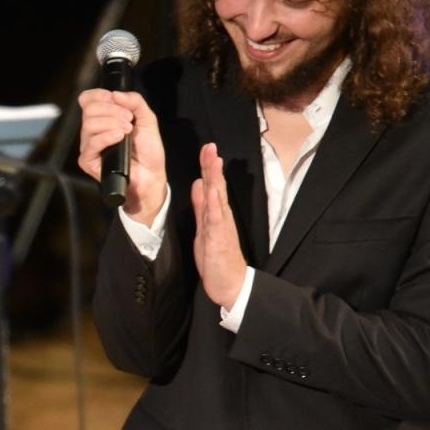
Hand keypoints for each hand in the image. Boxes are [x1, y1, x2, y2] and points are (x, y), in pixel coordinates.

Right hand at [77, 89, 166, 223]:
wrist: (151, 175)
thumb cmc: (147, 151)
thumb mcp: (147, 119)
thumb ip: (135, 102)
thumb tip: (116, 94)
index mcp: (103, 118)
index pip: (87, 99)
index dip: (100, 95)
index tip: (116, 100)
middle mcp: (93, 131)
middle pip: (89, 109)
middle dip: (112, 111)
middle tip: (129, 121)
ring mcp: (89, 146)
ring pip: (89, 125)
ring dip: (112, 124)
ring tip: (128, 131)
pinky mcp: (88, 161)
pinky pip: (92, 143)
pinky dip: (107, 137)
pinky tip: (119, 138)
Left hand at [190, 143, 246, 308]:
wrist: (230, 284)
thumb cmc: (217, 256)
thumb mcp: (204, 227)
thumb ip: (202, 205)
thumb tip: (199, 184)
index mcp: (216, 213)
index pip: (211, 185)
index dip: (208, 167)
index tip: (206, 148)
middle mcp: (221, 216)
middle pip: (216, 186)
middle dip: (212, 166)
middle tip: (210, 146)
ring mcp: (221, 227)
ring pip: (218, 198)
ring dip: (215, 179)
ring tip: (213, 161)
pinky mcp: (220, 239)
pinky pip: (217, 220)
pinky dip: (214, 205)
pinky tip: (212, 192)